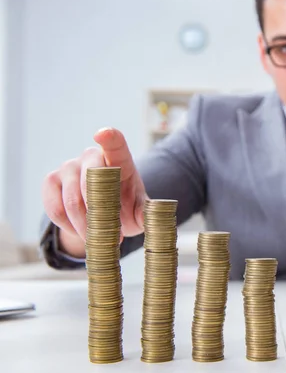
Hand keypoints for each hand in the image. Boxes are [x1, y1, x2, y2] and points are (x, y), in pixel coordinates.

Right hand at [41, 127, 147, 256]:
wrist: (102, 214)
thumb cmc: (125, 205)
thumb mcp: (139, 210)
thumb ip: (145, 213)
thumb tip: (147, 217)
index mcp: (119, 158)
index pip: (114, 143)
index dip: (109, 137)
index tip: (103, 134)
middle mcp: (91, 156)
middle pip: (90, 181)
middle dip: (100, 213)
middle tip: (113, 235)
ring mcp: (68, 166)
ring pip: (72, 201)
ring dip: (86, 226)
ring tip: (99, 239)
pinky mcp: (50, 181)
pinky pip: (55, 209)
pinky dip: (69, 227)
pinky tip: (81, 233)